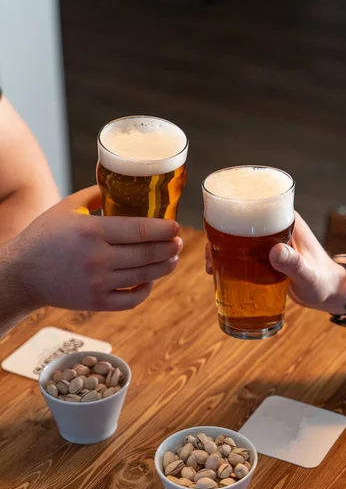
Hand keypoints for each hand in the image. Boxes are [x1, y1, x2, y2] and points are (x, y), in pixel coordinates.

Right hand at [6, 186, 182, 311]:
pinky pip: (131, 300)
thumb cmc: (44, 236)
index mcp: (91, 231)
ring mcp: (97, 283)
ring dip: (164, 268)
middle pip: (147, 254)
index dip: (163, 229)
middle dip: (169, 248)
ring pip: (143, 276)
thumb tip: (122, 186)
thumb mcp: (66, 207)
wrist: (23, 273)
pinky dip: (145, 291)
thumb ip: (95, 195)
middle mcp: (97, 258)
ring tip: (173, 260)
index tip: (176, 226)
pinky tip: (150, 280)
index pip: (139, 230)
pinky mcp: (96, 303)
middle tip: (179, 242)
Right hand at [205, 213, 345, 313]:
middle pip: (241, 219)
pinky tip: (218, 271)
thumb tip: (275, 251)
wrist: (331, 294)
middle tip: (210, 254)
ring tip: (211, 265)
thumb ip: (294, 264)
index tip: (215, 223)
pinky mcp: (265, 254)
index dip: (233, 208)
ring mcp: (269, 239)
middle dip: (220, 231)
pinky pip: (242, 250)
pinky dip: (229, 258)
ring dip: (221, 246)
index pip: (256, 202)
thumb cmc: (324, 283)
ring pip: (238, 235)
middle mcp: (276, 224)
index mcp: (286, 219)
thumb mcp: (308, 275)